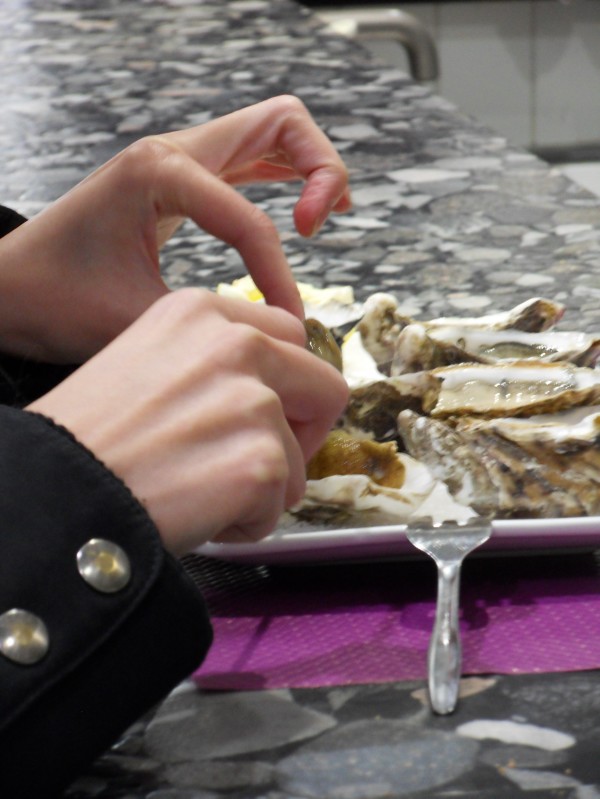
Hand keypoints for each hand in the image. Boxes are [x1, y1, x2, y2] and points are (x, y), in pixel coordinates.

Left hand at [0, 95, 350, 362]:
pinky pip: (250, 161)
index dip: (278, 275)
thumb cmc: (56, 302)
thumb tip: (277, 337)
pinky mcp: (182, 180)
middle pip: (282, 122)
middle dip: (319, 170)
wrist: (9, 290)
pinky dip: (287, 178)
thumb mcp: (135, 320)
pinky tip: (304, 213)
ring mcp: (178, 159)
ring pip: (272, 132)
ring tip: (322, 218)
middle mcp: (172, 151)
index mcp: (158, 173)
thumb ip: (212, 325)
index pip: (250, 220)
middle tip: (318, 228)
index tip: (283, 322)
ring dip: (310, 168)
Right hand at [27, 289, 348, 553]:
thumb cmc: (89, 435)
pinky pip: (281, 504)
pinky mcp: (260, 460)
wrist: (55, 489)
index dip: (287, 384)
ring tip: (202, 494)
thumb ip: (213, 362)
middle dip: (302, 431)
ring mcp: (253, 401)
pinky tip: (199, 516)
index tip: (266, 413)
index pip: (291, 337)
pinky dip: (247, 522)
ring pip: (301, 458)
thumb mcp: (147, 360)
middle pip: (324, 386)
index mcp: (203, 313)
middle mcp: (237, 344)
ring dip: (261, 485)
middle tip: (257, 461)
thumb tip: (268, 393)